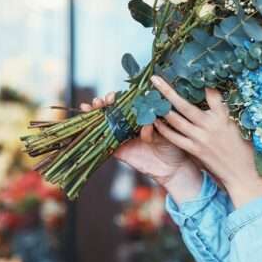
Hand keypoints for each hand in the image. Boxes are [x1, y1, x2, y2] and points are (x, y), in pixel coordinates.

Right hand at [79, 89, 194, 186]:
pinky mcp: (119, 151)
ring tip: (93, 105)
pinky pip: (105, 142)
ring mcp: (123, 137)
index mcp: (141, 116)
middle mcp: (130, 125)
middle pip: (112, 110)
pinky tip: (88, 124)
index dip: (117, 97)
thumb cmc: (173, 144)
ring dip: (96, 113)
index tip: (115, 95)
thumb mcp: (166, 132)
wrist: (173, 167)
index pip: (125, 102)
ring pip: (105, 123)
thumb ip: (155, 127)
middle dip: (104, 102)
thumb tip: (147, 123)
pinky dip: (96, 134)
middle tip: (104, 100)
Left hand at [149, 76, 261, 207]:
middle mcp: (210, 126)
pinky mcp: (194, 150)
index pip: (212, 95)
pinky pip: (174, 137)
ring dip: (162, 108)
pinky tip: (156, 121)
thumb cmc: (243, 148)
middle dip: (168, 91)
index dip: (201, 84)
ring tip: (151, 99)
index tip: (193, 72)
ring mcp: (200, 138)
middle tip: (155, 80)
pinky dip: (164, 128)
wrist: (241, 173)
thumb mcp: (237, 125)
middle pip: (184, 105)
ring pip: (175, 120)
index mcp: (223, 117)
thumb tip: (210, 94)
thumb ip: (222, 112)